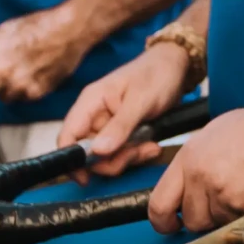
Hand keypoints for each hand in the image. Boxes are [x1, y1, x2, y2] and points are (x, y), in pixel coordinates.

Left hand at [0, 6, 96, 111]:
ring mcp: (18, 85)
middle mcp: (0, 72)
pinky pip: (23, 98)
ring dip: (6, 90)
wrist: (68, 30)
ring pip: (3, 99)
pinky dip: (26, 90)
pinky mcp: (35, 93)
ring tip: (21, 70)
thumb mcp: (3, 31)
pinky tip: (34, 73)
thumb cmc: (37, 26)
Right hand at [56, 46, 193, 178]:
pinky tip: (152, 145)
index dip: (72, 160)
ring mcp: (108, 125)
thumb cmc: (157, 74)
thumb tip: (98, 152)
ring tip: (150, 146)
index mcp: (90, 102)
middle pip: (88, 153)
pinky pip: (122, 153)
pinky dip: (136, 154)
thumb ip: (120, 126)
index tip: (86, 177)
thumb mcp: (141, 101)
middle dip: (112, 160)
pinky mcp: (122, 133)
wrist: (176, 66)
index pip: (68, 136)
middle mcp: (94, 115)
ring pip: (106, 157)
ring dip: (128, 158)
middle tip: (136, 153)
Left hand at [148, 102, 243, 235]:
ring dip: (231, 214)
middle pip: (192, 220)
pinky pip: (242, 221)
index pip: (159, 203)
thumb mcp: (214, 135)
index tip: (172, 225)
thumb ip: (195, 163)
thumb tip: (188, 187)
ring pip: (218, 223)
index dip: (164, 221)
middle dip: (207, 218)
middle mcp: (201, 176)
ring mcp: (222, 192)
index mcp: (189, 157)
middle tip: (223, 203)